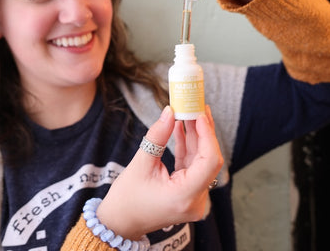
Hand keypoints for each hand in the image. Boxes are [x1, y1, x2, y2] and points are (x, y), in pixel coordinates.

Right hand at [97, 105, 222, 239]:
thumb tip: (169, 111)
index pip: (209, 162)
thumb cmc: (126, 199)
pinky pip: (193, 167)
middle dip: (203, 132)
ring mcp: (194, 199)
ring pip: (201, 162)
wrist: (120, 222)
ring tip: (189, 112)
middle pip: (208, 160)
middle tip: (197, 106)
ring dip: (195, 137)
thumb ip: (157, 136)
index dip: (208, 135)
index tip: (200, 114)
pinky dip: (188, 148)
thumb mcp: (140, 164)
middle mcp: (195, 200)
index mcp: (185, 196)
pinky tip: (182, 128)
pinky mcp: (189, 194)